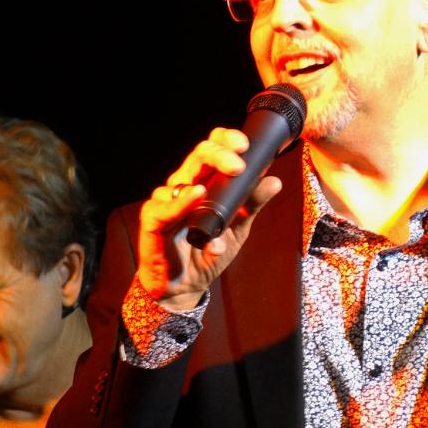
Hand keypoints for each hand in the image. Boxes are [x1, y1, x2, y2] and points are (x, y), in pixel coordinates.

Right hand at [137, 128, 282, 310]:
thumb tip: (274, 182)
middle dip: (220, 153)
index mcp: (205, 182)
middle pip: (199, 156)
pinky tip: (195, 194)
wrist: (184, 287)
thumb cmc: (206, 252)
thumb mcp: (238, 229)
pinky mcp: (153, 220)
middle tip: (238, 164)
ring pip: (181, 176)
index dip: (226, 140)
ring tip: (223, 178)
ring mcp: (168, 201)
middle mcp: (185, 185)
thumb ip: (253, 205)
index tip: (245, 144)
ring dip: (203, 176)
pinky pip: (164, 207)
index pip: (212, 149)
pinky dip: (181, 201)